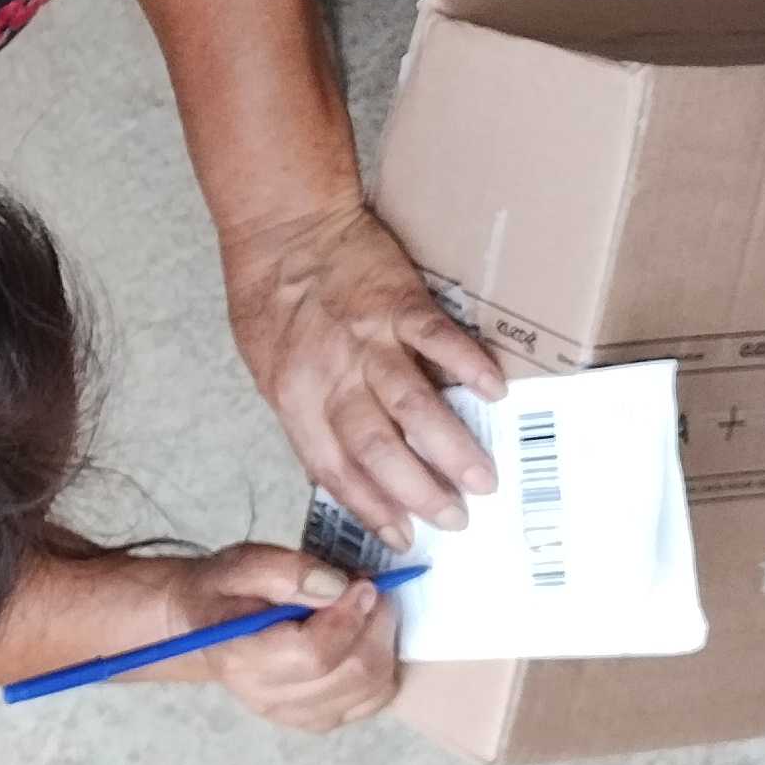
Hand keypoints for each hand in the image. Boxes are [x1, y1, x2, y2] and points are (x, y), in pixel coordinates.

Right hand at [0, 543, 399, 733]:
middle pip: (345, 683)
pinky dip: (368, 679)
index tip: (363, 586)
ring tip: (374, 616)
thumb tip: (333, 582)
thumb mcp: (216, 568)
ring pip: (355, 699)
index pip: (310, 654)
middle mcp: (260, 692)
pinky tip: (363, 642)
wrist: (151, 631)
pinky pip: (351, 707)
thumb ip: (270, 571)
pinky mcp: (297, 709)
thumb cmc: (178, 597)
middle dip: (370, 640)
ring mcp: (281, 707)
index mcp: (237, 658)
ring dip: (375, 661)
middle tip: (378, 596)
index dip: (346, 622)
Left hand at [217, 200, 507, 541]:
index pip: (335, 471)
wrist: (280, 227)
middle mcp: (333, 377)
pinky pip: (439, 339)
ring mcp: (368, 340)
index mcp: (296, 400)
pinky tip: (495, 394)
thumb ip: (306, 419)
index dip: (371, 509)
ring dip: (450, 447)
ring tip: (484, 479)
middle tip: (457, 518)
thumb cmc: (270, 301)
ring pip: (411, 406)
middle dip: (419, 493)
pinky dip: (469, 366)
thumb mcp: (269, 372)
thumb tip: (339, 468)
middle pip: (378, 450)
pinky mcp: (398, 302)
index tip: (403, 536)